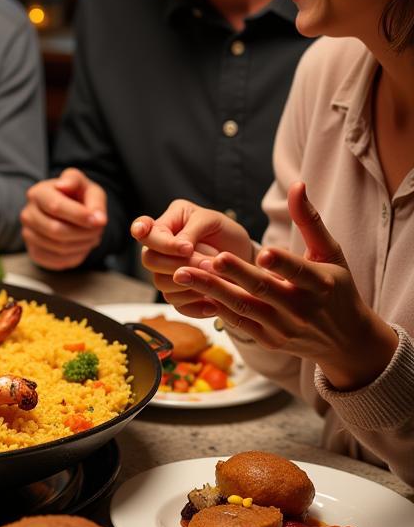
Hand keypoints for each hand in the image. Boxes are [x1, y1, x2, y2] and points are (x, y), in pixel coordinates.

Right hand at [20, 169, 106, 269]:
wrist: (65, 212)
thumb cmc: (76, 197)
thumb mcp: (87, 188)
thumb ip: (94, 199)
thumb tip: (96, 217)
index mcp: (38, 193)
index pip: (55, 206)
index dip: (79, 215)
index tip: (98, 220)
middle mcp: (28, 214)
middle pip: (55, 229)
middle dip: (83, 232)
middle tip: (99, 230)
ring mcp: (28, 235)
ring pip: (58, 247)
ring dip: (83, 245)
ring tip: (92, 236)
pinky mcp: (35, 252)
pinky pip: (57, 261)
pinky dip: (76, 256)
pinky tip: (83, 246)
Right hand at [131, 199, 251, 315]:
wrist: (241, 256)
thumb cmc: (224, 232)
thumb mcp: (212, 220)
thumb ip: (192, 229)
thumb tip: (182, 247)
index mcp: (165, 225)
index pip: (144, 230)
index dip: (148, 236)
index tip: (185, 247)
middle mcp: (160, 251)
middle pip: (149, 259)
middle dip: (180, 263)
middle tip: (208, 264)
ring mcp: (166, 274)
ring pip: (160, 283)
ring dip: (189, 282)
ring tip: (216, 279)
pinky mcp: (178, 294)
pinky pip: (176, 304)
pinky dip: (195, 305)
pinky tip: (213, 302)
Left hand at [167, 182, 397, 388]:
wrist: (344, 340)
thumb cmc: (336, 288)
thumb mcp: (330, 254)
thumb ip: (309, 221)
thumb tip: (298, 186)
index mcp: (321, 285)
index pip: (299, 272)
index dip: (281, 263)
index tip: (262, 252)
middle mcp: (302, 310)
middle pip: (263, 290)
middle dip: (234, 274)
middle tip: (209, 259)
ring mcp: (284, 328)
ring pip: (243, 308)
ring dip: (212, 290)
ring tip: (183, 274)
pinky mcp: (269, 341)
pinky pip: (239, 323)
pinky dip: (217, 307)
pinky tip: (194, 292)